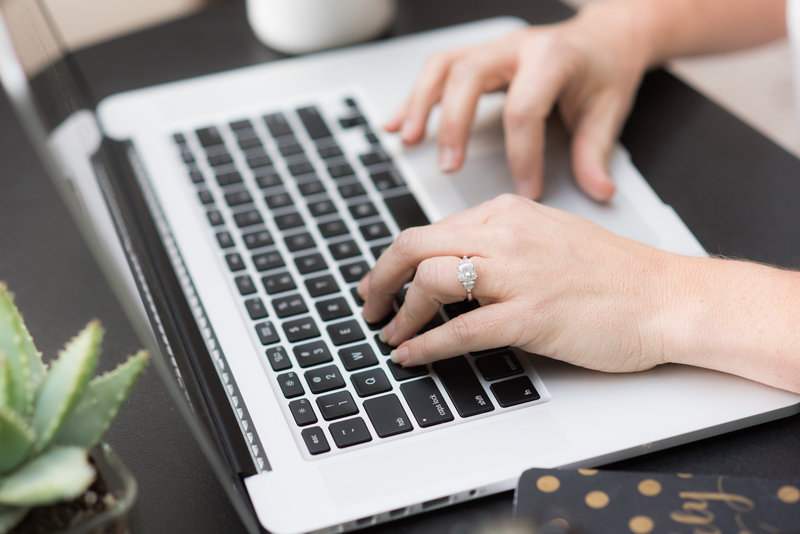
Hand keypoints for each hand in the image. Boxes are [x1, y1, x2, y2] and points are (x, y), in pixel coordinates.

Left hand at [359, 194, 686, 371]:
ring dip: (400, 312)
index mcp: (508, 213)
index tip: (383, 281)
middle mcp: (507, 234)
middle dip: (380, 278)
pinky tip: (412, 356)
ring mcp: (518, 273)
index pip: (431, 230)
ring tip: (391, 334)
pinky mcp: (531, 314)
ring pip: (431, 280)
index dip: (396, 259)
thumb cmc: (613, 275)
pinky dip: (426, 345)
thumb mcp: (548, 239)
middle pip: (415, 245)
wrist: (666, 297)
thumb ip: (500, 245)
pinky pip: (461, 328)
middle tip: (369, 305)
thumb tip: (451, 266)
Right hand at [385, 1, 652, 200]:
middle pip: (468, 76)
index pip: (525, 108)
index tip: (527, 189)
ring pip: (443, 66)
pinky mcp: (480, 56)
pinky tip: (397, 124)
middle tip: (450, 166)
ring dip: (420, 104)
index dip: (523, 154)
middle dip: (454, 123)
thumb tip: (597, 191)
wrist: (604, 36)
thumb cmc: (603, 70)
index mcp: (552, 58)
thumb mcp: (608, 111)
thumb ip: (596, 154)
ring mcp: (494, 49)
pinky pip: (438, 69)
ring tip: (407, 140)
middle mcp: (516, 47)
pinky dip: (415, 97)